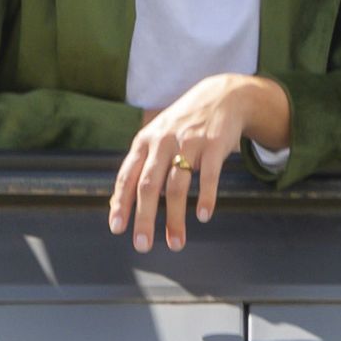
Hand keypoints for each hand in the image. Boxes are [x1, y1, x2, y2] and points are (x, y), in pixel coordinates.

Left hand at [110, 74, 287, 251]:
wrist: (223, 95)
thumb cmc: (183, 124)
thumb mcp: (156, 137)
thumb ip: (140, 167)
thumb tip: (117, 205)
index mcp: (144, 142)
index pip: (127, 177)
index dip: (121, 204)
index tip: (118, 228)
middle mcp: (163, 142)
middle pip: (149, 186)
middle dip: (144, 218)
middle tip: (142, 245)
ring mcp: (189, 143)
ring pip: (177, 186)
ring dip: (175, 218)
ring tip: (175, 243)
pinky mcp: (214, 145)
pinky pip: (209, 176)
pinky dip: (205, 198)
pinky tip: (203, 216)